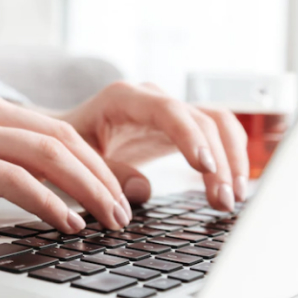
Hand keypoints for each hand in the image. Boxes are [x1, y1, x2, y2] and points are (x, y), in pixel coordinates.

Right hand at [0, 83, 131, 233]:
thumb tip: (22, 185)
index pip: (52, 128)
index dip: (91, 163)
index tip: (111, 195)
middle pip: (60, 137)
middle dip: (101, 178)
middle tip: (123, 212)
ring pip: (46, 153)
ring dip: (86, 190)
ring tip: (106, 221)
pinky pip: (10, 177)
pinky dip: (47, 201)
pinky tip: (64, 223)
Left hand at [57, 82, 248, 210]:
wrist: (65, 137)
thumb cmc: (68, 147)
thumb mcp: (77, 160)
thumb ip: (107, 172)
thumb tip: (144, 190)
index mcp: (123, 98)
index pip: (168, 111)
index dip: (190, 138)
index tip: (204, 167)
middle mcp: (152, 98)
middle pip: (202, 120)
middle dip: (218, 161)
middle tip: (223, 200)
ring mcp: (170, 110)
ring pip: (218, 125)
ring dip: (232, 160)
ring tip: (232, 198)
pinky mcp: (180, 126)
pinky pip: (216, 135)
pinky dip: (228, 158)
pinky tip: (231, 187)